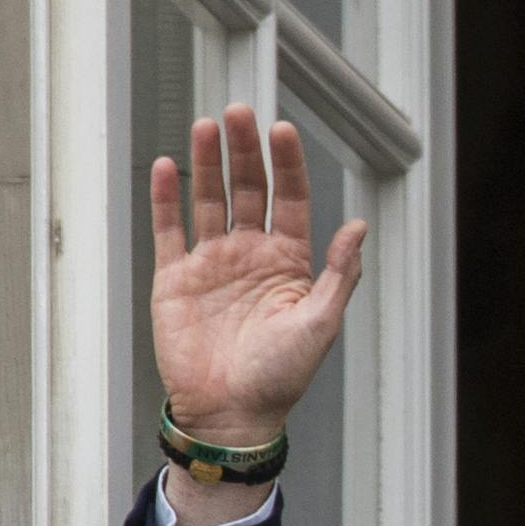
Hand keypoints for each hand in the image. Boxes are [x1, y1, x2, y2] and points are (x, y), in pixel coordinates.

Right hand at [150, 104, 367, 448]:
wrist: (231, 412)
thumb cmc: (280, 377)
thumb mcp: (322, 323)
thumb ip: (341, 273)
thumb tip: (358, 227)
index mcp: (290, 263)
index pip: (290, 200)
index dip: (288, 166)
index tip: (283, 131)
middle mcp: (251, 255)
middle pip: (248, 190)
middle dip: (244, 151)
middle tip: (239, 113)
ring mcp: (212, 264)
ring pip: (209, 200)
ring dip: (208, 163)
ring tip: (206, 126)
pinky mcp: (175, 278)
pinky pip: (169, 230)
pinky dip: (166, 199)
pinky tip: (165, 167)